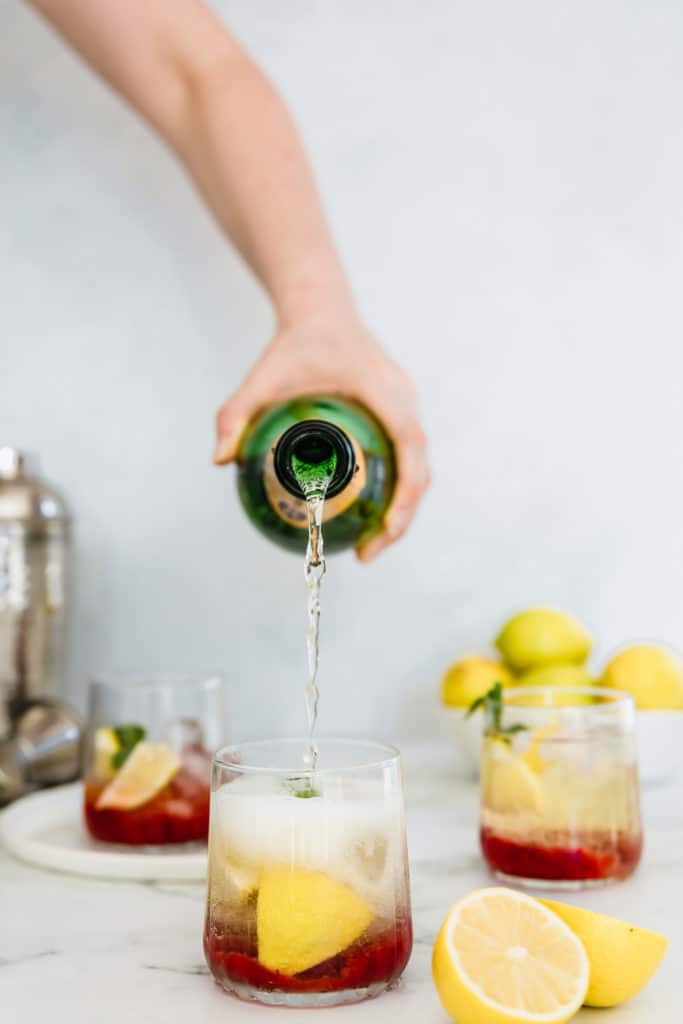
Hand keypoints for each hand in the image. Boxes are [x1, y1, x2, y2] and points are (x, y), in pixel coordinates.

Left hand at [214, 310, 429, 560]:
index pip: (409, 447)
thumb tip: (220, 461)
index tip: (384, 532)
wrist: (323, 310)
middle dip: (402, 518)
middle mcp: (405, 399)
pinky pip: (407, 458)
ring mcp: (408, 406)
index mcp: (384, 390)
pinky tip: (365, 514)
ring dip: (401, 509)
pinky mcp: (402, 412)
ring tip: (369, 545)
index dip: (405, 495)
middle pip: (421, 469)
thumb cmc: (295, 344)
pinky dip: (394, 489)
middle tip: (368, 555)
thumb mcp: (262, 376)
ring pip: (418, 467)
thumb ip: (236, 414)